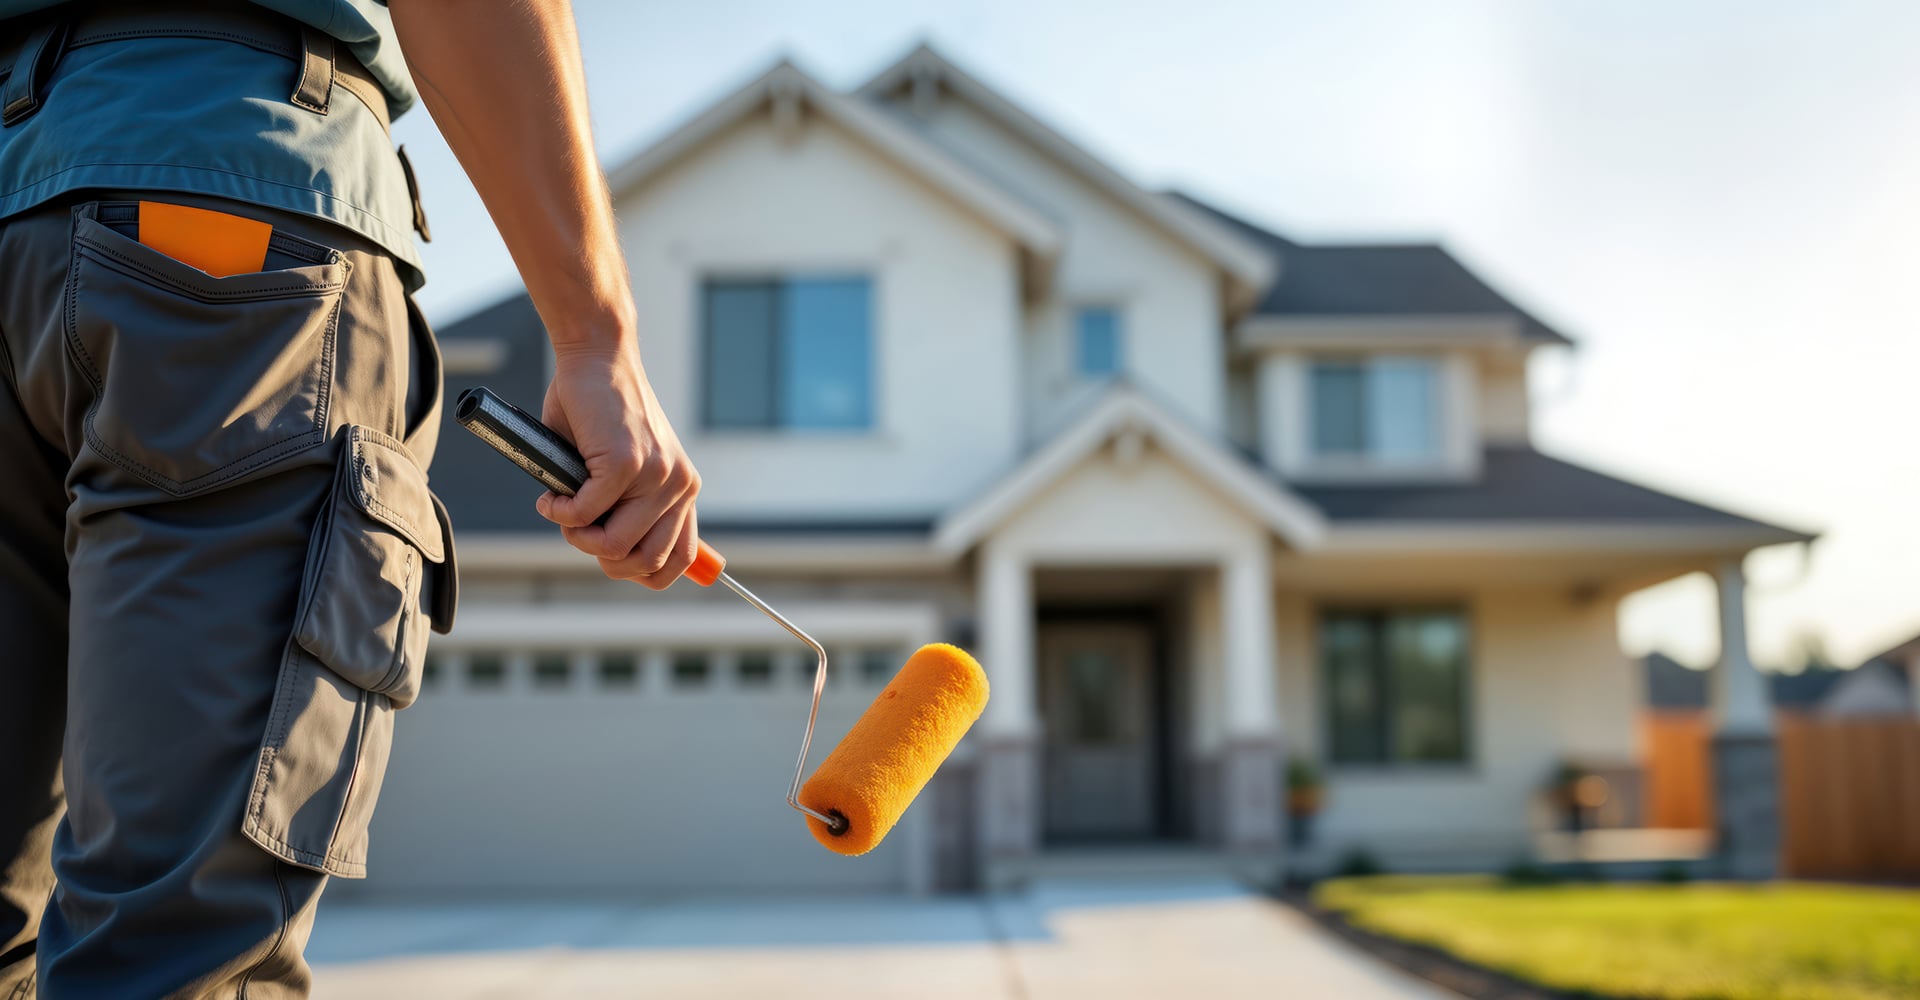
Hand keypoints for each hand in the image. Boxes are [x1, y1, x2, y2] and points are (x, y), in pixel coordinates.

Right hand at [536, 341, 701, 589]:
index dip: (644, 573)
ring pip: (616, 546)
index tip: (609, 559)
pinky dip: (560, 513)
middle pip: (646, 562)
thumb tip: (607, 551)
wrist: (598, 358)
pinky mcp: (626, 463)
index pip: (682, 558)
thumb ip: (626, 508)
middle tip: (576, 530)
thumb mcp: (626, 469)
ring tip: (561, 511)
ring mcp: (657, 476)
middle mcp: (680, 485)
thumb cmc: (602, 412)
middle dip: (602, 558)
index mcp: (683, 489)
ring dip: (578, 538)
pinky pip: (586, 514)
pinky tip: (550, 496)